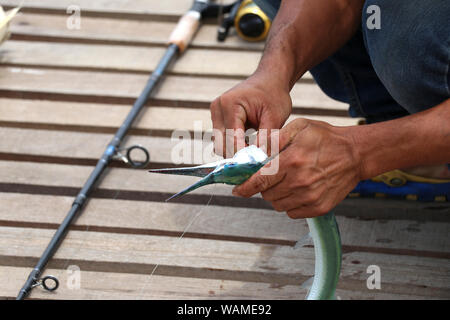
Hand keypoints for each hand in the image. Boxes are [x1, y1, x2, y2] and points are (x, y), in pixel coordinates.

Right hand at [210, 74, 291, 157]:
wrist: (269, 80)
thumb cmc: (274, 95)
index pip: (232, 139)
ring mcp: (215, 113)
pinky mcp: (217, 119)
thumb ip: (266, 138)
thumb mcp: (275, 117)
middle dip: (238, 156)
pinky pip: (222, 139)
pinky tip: (250, 145)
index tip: (258, 166)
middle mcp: (217, 108)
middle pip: (221, 144)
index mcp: (230, 104)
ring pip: (220, 144)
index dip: (243, 155)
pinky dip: (234, 146)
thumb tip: (259, 160)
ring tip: (255, 152)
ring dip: (236, 151)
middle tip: (257, 162)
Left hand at [232, 118, 361, 217]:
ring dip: (276, 195)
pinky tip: (297, 190)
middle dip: (264, 186)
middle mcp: (300, 182)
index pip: (260, 181)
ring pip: (277, 205)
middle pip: (266, 195)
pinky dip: (289, 203)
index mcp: (292, 161)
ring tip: (287, 181)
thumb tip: (255, 152)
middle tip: (272, 176)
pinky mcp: (319, 208)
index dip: (245, 188)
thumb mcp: (299, 127)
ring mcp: (310, 197)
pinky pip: (292, 212)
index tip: (237, 190)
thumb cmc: (326, 138)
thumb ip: (275, 139)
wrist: (356, 154)